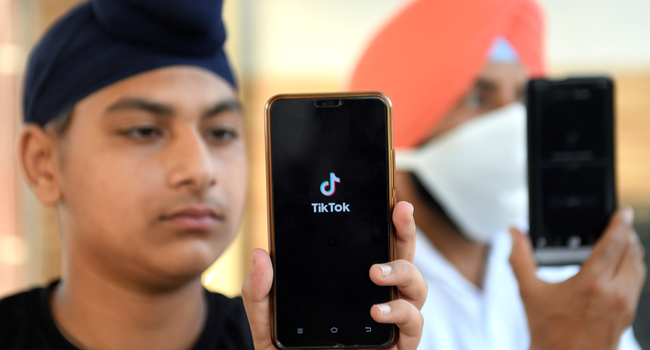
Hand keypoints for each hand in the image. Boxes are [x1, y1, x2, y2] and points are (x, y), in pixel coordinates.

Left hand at [242, 201, 425, 349]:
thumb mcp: (267, 323)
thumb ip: (260, 292)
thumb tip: (261, 255)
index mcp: (349, 284)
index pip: (369, 246)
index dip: (380, 221)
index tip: (383, 195)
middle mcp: (374, 298)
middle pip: (402, 257)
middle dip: (405, 230)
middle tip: (399, 209)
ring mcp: (389, 322)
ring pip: (417, 288)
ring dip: (403, 271)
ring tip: (376, 273)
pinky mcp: (397, 348)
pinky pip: (415, 327)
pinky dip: (402, 314)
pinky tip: (378, 312)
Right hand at [509, 207, 645, 349]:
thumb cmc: (547, 331)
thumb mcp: (530, 292)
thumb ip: (520, 258)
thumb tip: (513, 232)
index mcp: (592, 283)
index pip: (614, 243)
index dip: (620, 223)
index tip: (622, 211)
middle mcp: (615, 293)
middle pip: (632, 252)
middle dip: (628, 234)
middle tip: (620, 223)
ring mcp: (625, 306)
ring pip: (639, 268)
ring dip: (633, 251)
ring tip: (623, 242)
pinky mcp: (628, 317)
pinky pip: (637, 284)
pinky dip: (632, 269)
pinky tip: (620, 268)